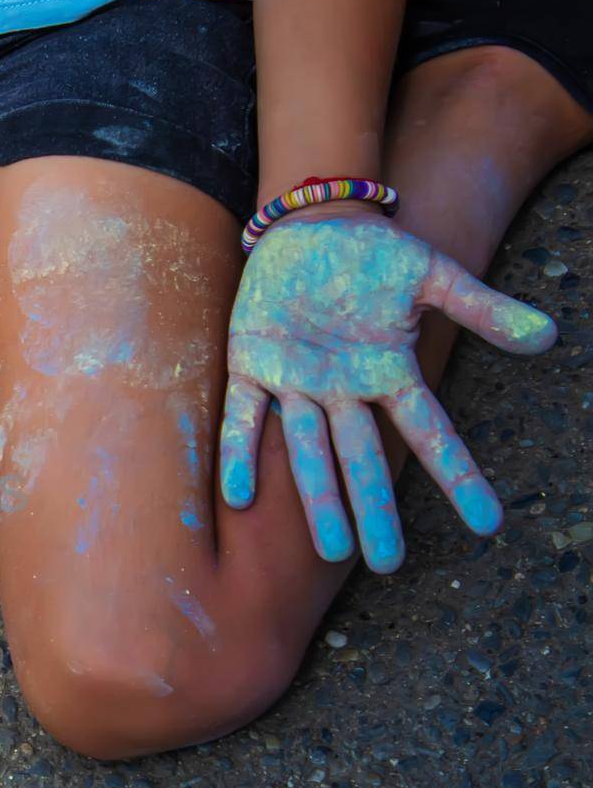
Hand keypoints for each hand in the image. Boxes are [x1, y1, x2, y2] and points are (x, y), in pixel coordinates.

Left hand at [219, 212, 556, 571]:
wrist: (309, 225)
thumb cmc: (373, 254)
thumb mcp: (432, 275)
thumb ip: (482, 308)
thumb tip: (549, 336)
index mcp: (389, 374)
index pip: (430, 434)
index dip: (457, 476)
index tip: (488, 524)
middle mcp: (343, 391)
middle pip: (363, 459)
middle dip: (374, 510)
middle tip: (389, 563)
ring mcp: (295, 383)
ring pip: (308, 451)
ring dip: (319, 500)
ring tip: (331, 551)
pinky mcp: (250, 365)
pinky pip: (243, 418)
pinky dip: (239, 454)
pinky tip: (239, 495)